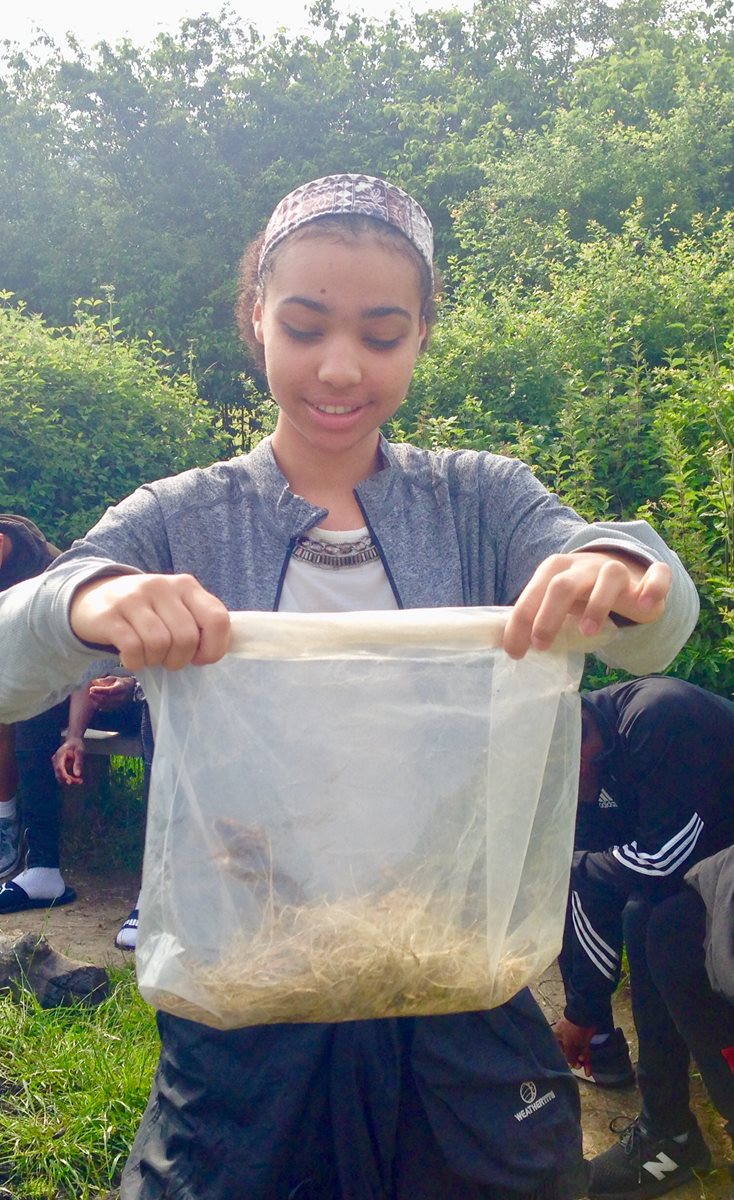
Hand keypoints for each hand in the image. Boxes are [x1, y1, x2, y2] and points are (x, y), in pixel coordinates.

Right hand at [52, 738, 85, 785]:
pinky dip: (70, 778)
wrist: (73, 741)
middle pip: (59, 774)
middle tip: (80, 781)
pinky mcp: (59, 767)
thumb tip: (77, 774)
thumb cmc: (76, 745)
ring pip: (61, 777)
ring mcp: (56, 764)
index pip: (59, 768)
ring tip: (80, 781)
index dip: (64, 776)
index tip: (70, 782)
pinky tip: (78, 779)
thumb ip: (78, 762)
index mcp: (59, 755)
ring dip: (70, 780)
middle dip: (69, 779)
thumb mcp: (80, 751)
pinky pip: (63, 775)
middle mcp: (56, 760)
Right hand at [70, 574, 230, 671]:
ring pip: (160, 644)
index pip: (217, 619)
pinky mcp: (110, 615)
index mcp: (186, 585)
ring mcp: (134, 598)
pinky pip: (134, 649)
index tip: (201, 658)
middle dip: (180, 659)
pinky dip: (136, 662)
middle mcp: (161, 586)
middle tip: (169, 659)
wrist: (92, 597)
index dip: (214, 648)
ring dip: (157, 660)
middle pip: (187, 638)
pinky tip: (133, 658)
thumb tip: (220, 649)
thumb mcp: (175, 607)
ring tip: (150, 656)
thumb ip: (199, 622)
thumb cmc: (145, 610)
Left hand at [88, 675, 136, 710]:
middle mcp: (122, 697)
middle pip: (106, 699)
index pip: (110, 690)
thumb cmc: (121, 683)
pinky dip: (100, 705)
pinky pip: (106, 709)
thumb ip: (104, 680)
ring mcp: (120, 704)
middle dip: (96, 696)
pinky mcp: (118, 709)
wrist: (131, 690)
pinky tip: (96, 701)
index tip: (92, 688)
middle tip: (90, 692)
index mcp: (122, 687)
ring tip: (92, 695)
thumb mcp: (114, 678)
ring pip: (105, 705)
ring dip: (97, 701)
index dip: (100, 690)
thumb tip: (94, 682)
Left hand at [503, 551, 670, 658]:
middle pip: (563, 585)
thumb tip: (508, 646)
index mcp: (557, 569)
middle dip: (548, 616)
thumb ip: (535, 617)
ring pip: (609, 577)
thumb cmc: (581, 594)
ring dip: (597, 605)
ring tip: (588, 632)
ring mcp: (618, 570)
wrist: (622, 573)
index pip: (533, 593)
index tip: (516, 652)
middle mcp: (586, 567)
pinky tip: (646, 605)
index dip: (521, 621)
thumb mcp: (556, 602)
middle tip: (541, 646)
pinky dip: (653, 588)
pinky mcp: (649, 577)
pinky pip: (657, 575)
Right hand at [553, 1016, 597, 1071]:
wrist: (586, 1017)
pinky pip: (585, 1052)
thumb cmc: (572, 1029)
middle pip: (568, 1052)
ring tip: (585, 1071)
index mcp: (557, 1035)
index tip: (563, 1067)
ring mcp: (576, 1039)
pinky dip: (587, 1061)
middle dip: (573, 1062)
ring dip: (581, 1063)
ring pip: (578, 1053)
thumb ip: (569, 1056)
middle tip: (577, 1067)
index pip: (556, 1049)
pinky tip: (589, 1071)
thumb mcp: (567, 1044)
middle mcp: (565, 1037)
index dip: (560, 1058)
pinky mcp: (586, 1040)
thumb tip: (573, 1066)